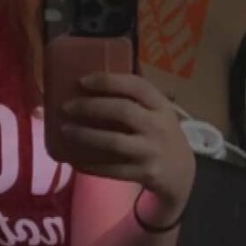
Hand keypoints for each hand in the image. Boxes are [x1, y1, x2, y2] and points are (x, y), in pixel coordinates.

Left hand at [58, 69, 196, 211]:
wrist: (181, 172)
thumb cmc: (161, 133)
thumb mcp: (158, 110)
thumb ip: (135, 95)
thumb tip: (99, 72)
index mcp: (161, 105)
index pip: (136, 86)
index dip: (108, 81)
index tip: (82, 81)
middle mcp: (158, 126)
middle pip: (123, 111)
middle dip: (91, 107)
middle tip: (66, 107)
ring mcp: (151, 151)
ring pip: (114, 142)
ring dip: (85, 135)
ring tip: (65, 130)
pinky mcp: (144, 173)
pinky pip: (111, 169)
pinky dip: (89, 165)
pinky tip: (73, 159)